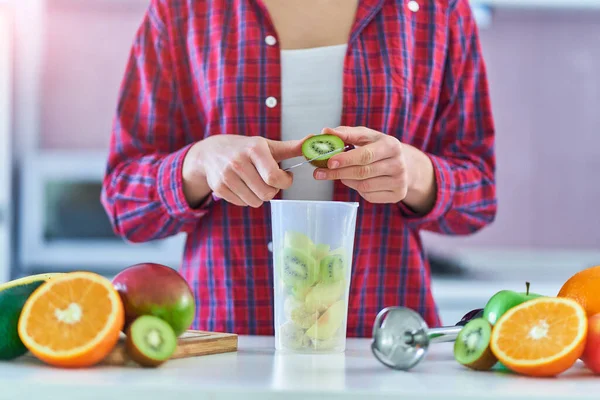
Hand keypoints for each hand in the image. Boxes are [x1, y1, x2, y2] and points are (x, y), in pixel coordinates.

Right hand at [182, 135, 303, 207]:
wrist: (211, 152)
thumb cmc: (245, 148)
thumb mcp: (267, 145)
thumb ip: (291, 147)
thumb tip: (313, 140)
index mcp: (254, 149)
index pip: (274, 177)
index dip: (285, 181)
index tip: (285, 176)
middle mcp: (238, 162)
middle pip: (267, 193)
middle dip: (273, 190)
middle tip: (269, 180)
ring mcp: (227, 176)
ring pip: (255, 202)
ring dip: (260, 195)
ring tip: (255, 182)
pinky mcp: (219, 187)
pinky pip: (243, 204)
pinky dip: (247, 198)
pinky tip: (243, 186)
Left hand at [314, 127, 434, 210]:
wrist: (404, 164)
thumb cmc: (378, 148)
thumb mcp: (366, 136)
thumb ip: (346, 133)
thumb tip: (325, 131)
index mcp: (391, 145)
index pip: (365, 155)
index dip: (346, 159)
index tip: (329, 162)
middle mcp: (398, 164)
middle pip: (362, 172)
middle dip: (338, 173)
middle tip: (319, 173)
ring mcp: (399, 181)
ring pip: (364, 185)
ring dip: (346, 180)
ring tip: (340, 174)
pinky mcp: (397, 195)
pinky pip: (369, 195)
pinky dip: (357, 189)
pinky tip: (356, 181)